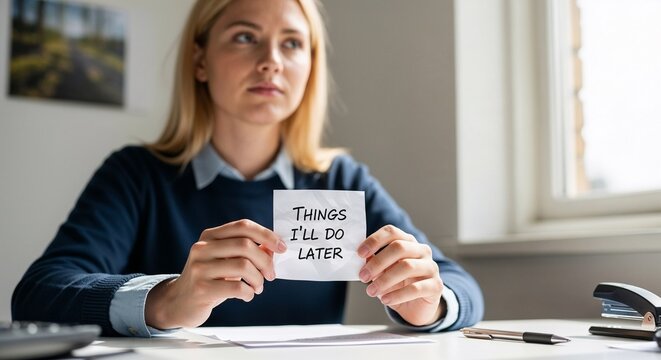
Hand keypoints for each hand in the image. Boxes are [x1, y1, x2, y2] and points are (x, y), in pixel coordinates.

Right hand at [145, 219, 286, 328]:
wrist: (179, 302)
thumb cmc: (210, 279)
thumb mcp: (226, 260)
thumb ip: (247, 251)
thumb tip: (274, 246)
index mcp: (210, 236)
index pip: (243, 226)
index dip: (266, 235)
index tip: (282, 247)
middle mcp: (202, 248)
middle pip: (246, 245)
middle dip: (265, 261)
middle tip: (271, 274)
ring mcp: (200, 268)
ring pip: (243, 266)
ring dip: (258, 279)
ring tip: (258, 287)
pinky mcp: (202, 288)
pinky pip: (236, 287)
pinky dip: (248, 292)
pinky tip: (247, 295)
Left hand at [357, 225, 443, 325]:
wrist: (416, 307)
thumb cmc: (398, 285)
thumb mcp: (382, 273)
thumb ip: (373, 262)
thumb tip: (361, 258)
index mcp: (407, 242)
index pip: (392, 232)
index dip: (375, 240)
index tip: (359, 253)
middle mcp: (421, 250)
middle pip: (399, 247)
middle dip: (378, 262)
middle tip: (363, 276)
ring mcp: (431, 267)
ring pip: (407, 266)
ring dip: (385, 280)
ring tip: (371, 291)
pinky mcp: (436, 285)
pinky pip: (416, 288)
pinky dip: (397, 294)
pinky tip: (385, 300)